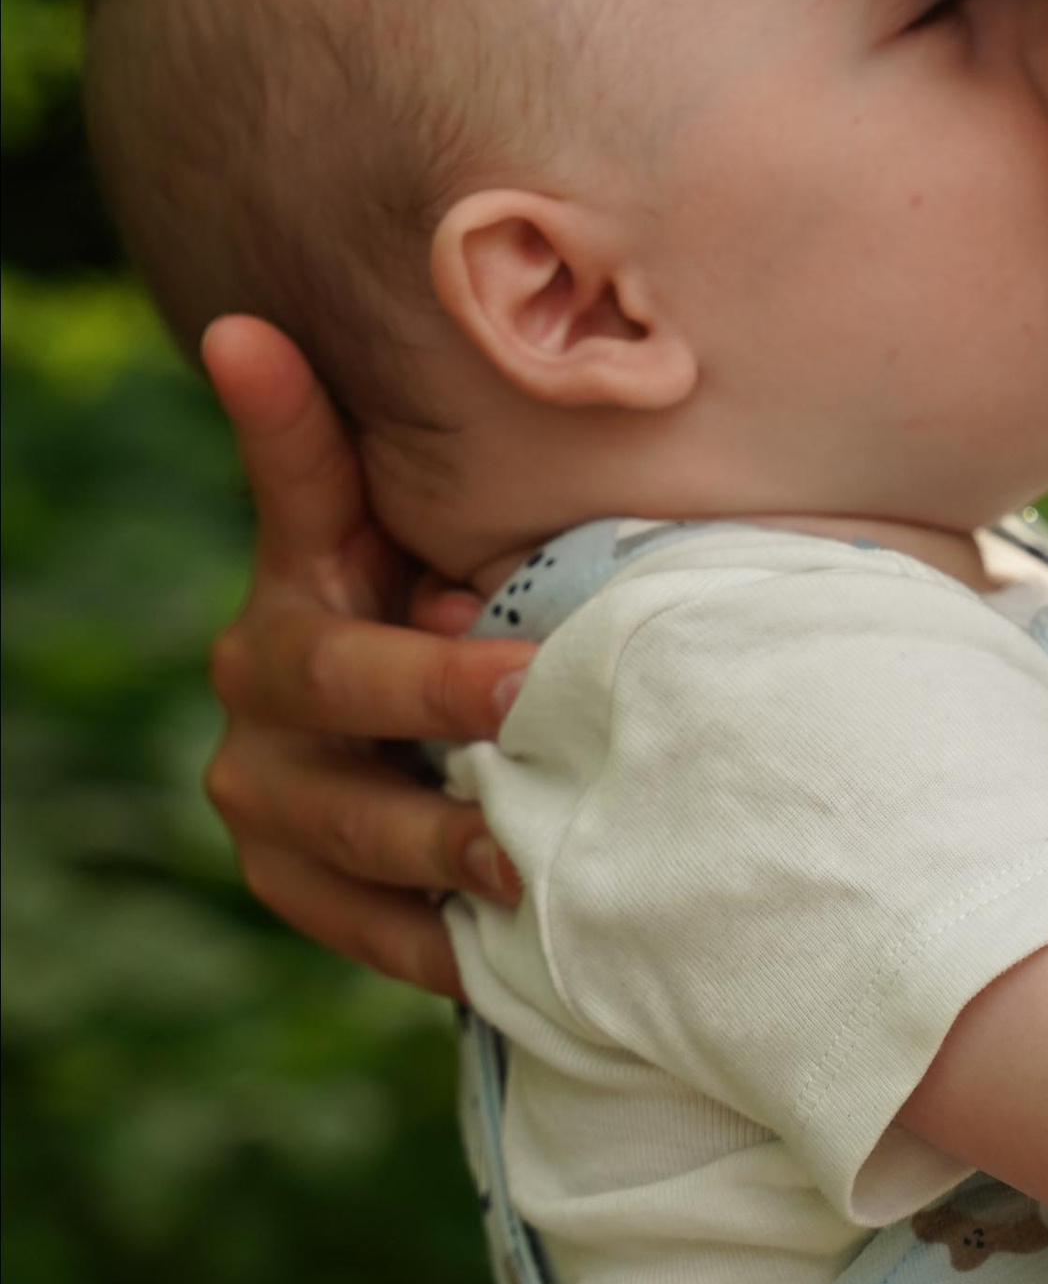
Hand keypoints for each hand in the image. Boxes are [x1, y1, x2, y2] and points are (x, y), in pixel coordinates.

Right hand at [200, 317, 533, 995]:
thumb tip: (557, 409)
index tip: (253, 337)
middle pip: (332, 677)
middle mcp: (263, 671)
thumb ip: (501, 500)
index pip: (293, 474)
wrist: (451, 765)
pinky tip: (492, 946)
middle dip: (428, 691)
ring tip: (514, 856)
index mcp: (308, 568)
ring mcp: (267, 784)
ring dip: (431, 838)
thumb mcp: (488, 551)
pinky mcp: (290, 876)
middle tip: (520, 696)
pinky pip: (354, 920)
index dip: (278, 412)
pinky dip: (425, 938)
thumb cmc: (487, 625)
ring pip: (337, 819)